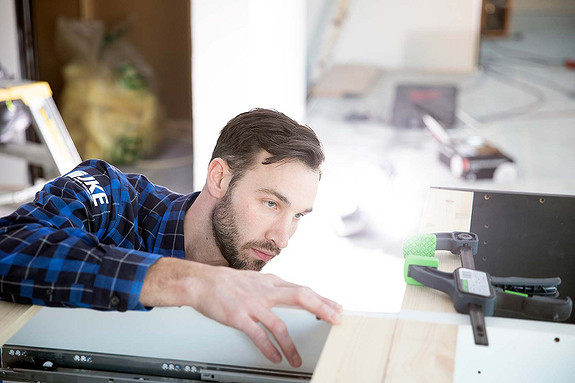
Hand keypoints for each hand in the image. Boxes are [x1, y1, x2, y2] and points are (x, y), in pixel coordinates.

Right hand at [140, 258, 341, 366]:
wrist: (201, 282)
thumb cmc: (227, 282)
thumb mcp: (255, 279)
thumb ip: (273, 288)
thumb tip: (290, 293)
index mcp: (271, 283)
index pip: (303, 289)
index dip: (322, 299)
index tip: (336, 307)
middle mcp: (265, 292)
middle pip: (301, 297)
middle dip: (321, 308)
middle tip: (335, 319)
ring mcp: (253, 304)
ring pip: (279, 324)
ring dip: (291, 344)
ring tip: (297, 359)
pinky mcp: (239, 317)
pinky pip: (257, 335)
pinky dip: (268, 348)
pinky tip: (275, 358)